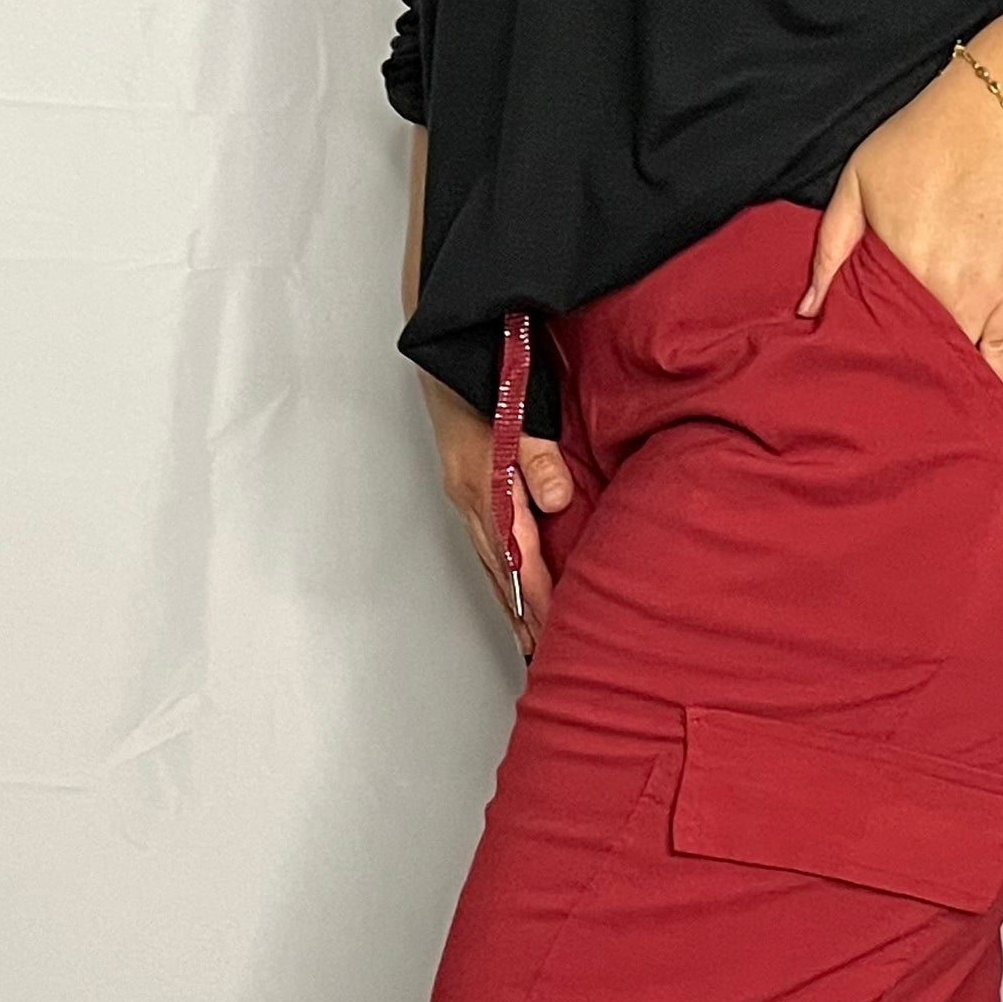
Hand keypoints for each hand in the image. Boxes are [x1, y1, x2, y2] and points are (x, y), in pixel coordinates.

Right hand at [418, 375, 575, 659]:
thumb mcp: (518, 410)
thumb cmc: (484, 373)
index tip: (552, 629)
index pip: (516, 554)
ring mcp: (462, 493)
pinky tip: (510, 586)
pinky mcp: (463, 486)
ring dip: (509, 600)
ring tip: (527, 637)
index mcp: (482, 483)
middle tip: (542, 652)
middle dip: (522, 613)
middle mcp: (468, 496)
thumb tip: (557, 499)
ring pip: (489, 560)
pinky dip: (500, 574)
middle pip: (500, 569)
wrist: (445, 349)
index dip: (537, 594)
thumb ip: (538, 456)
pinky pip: (484, 543)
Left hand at [797, 52, 1002, 384]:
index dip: (859, 368)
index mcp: (893, 271)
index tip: (850, 383)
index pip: (870, 345)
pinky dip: (986, 386)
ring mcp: (985, 302)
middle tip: (883, 402)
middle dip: (898, 386)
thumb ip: (829, 250)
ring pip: (956, 371)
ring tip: (922, 406)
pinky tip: (971, 402)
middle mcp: (939, 295)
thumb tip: (808, 309)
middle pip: (913, 365)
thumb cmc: (924, 142)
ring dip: (939, 388)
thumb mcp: (856, 183)